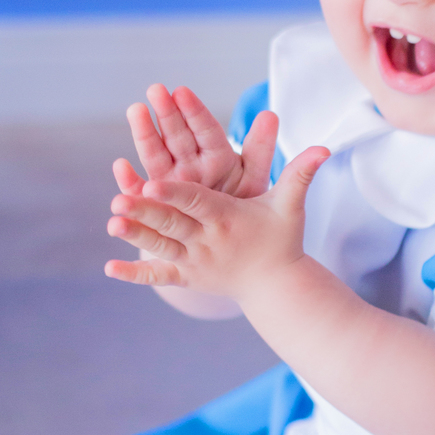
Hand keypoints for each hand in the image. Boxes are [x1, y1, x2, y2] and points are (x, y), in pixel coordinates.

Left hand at [105, 146, 328, 304]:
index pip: (197, 202)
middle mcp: (207, 241)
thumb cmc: (282, 239)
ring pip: (160, 247)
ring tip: (111, 222)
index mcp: (227, 219)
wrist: (277, 288)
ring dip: (135, 236)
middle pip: (172, 224)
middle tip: (118, 200)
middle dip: (145, 212)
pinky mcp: (188, 277)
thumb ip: (301, 174)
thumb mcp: (291, 207)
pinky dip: (136, 274)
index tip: (151, 180)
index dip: (174, 192)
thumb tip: (325, 147)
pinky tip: (109, 268)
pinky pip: (159, 277)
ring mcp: (195, 262)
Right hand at [112, 84, 277, 205]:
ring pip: (156, 155)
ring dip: (145, 134)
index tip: (182, 92)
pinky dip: (130, 180)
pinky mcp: (154, 202)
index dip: (195, 113)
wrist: (222, 246)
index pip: (206, 131)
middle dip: (167, 113)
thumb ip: (259, 151)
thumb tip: (270, 114)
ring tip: (136, 110)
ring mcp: (171, 182)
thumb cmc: (241, 211)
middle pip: (178, 137)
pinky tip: (121, 166)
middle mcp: (191, 165)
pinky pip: (141, 191)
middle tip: (155, 90)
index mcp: (216, 157)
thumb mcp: (253, 181)